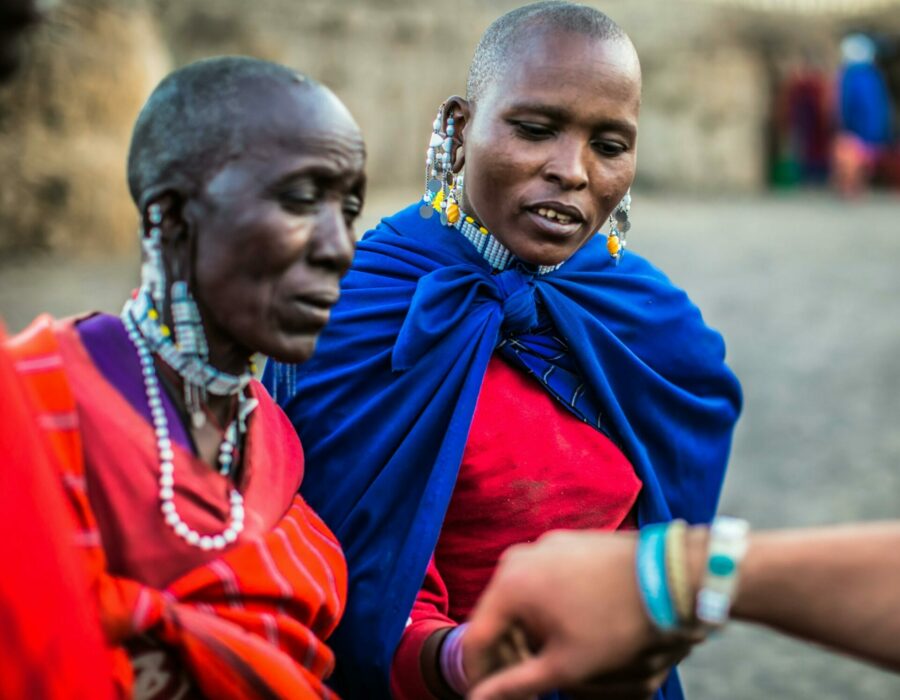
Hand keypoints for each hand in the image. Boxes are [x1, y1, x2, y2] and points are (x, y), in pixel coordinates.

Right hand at [463, 530, 704, 699]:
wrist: (666, 576)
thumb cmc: (614, 623)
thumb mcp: (564, 664)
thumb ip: (515, 684)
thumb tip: (478, 699)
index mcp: (510, 584)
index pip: (476, 639)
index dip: (481, 675)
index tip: (492, 696)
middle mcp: (518, 557)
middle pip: (497, 616)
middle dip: (508, 654)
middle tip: (528, 685)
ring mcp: (544, 545)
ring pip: (520, 598)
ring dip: (527, 632)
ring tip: (550, 659)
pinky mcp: (566, 543)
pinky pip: (541, 579)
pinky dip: (545, 607)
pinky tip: (569, 628)